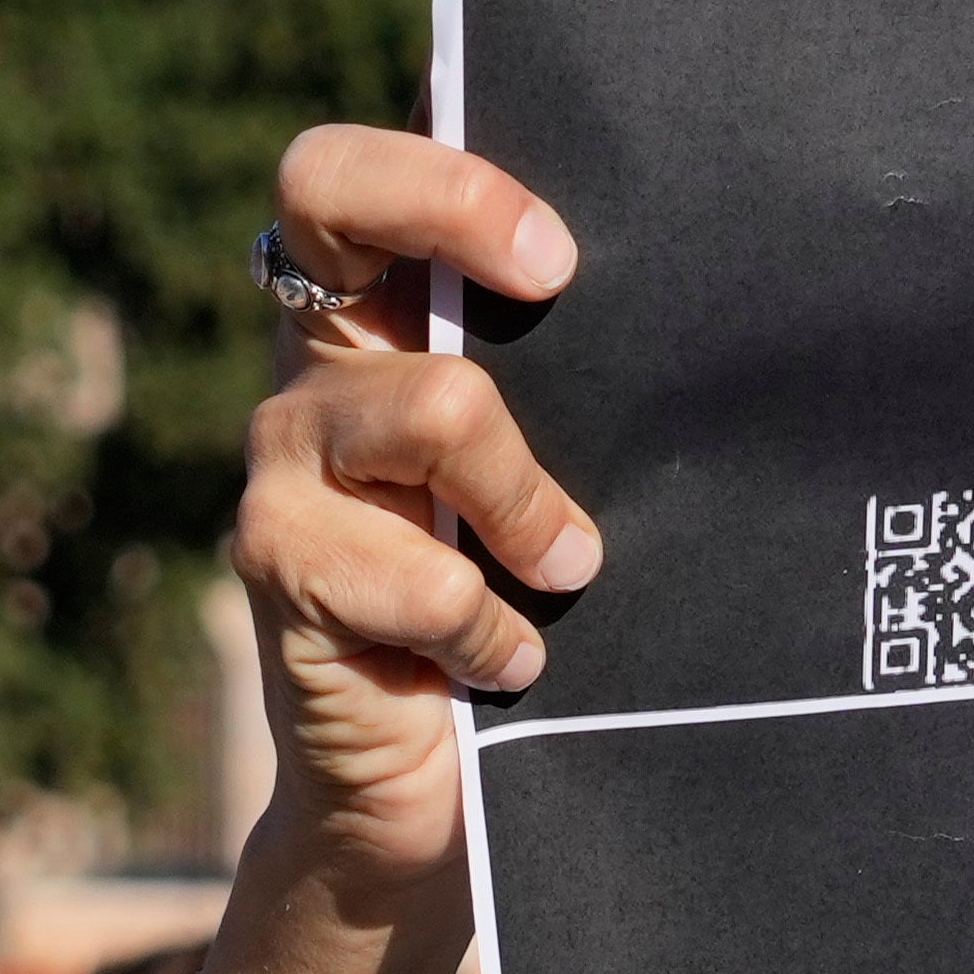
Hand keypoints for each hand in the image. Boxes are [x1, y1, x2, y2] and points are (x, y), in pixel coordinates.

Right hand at [239, 127, 604, 897]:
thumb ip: (569, 382)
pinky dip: (496, 632)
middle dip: (459, 209)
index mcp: (376, 320)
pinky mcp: (276, 568)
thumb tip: (698, 278)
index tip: (562, 252)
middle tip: (559, 282)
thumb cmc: (523, 613)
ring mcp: (282, 463)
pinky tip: (508, 664)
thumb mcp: (554, 474)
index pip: (349, 171)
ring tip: (570, 571)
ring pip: (439, 402)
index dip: (446, 172)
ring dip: (533, 504)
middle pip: (323, 186)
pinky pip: (426, 573)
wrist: (427, 802)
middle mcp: (312, 367)